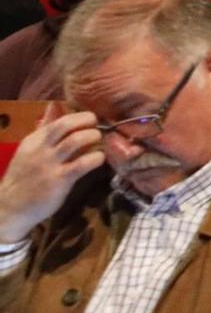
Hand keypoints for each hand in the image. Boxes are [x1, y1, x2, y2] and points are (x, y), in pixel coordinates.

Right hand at [0, 106, 104, 242]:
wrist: (10, 208)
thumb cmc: (24, 178)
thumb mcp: (30, 149)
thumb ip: (44, 129)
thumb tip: (54, 104)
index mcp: (34, 140)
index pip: (58, 119)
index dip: (78, 116)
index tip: (90, 120)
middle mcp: (40, 149)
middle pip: (65, 124)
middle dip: (86, 119)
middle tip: (96, 125)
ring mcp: (49, 164)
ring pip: (76, 140)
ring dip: (93, 136)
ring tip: (99, 141)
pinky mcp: (59, 180)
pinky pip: (82, 164)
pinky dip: (96, 158)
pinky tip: (99, 159)